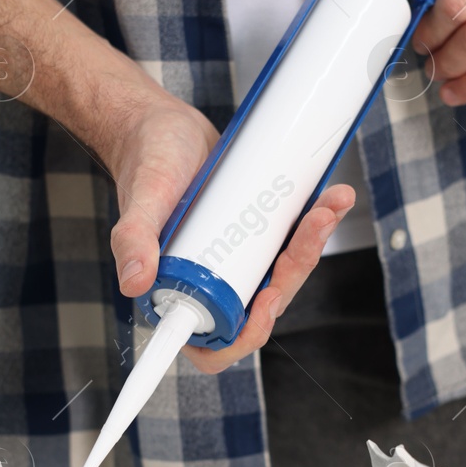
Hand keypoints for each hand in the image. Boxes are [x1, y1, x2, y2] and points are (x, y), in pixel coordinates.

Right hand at [98, 81, 353, 373]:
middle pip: (263, 303)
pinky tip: (333, 196)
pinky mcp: (257, 231)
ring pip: (283, 272)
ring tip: (329, 205)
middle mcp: (212, 282)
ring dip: (312, 245)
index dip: (247, 334)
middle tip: (311, 227)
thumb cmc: (145, 161)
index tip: (267, 299)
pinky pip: (290, 239)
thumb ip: (132, 240)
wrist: (161, 124)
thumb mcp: (142, 198)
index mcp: (180, 292)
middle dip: (295, 270)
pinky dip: (315, 222)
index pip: (215, 342)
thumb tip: (134, 284)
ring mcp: (238, 258)